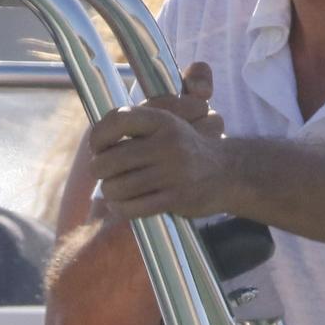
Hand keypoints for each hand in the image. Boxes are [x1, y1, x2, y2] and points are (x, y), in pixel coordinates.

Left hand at [85, 62, 231, 221]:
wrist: (227, 171)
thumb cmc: (183, 148)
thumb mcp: (169, 121)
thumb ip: (140, 116)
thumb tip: (105, 131)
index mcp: (162, 120)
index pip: (117, 120)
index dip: (98, 136)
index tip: (99, 147)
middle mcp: (168, 143)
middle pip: (107, 162)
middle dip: (99, 171)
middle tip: (107, 173)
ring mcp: (173, 171)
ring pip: (115, 188)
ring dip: (110, 192)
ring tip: (117, 189)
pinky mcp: (175, 197)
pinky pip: (130, 208)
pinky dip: (121, 208)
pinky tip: (125, 204)